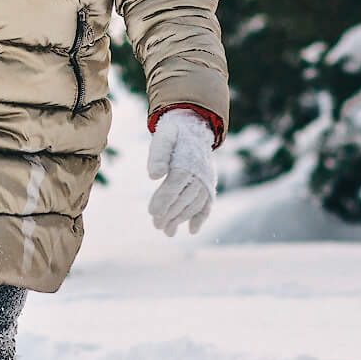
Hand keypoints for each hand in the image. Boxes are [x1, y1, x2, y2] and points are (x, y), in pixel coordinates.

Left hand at [146, 108, 216, 236]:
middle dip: (170, 214)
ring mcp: (206, 181)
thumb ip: (158, 155)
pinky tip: (192, 230)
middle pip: (184, 199)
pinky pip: (207, 204)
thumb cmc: (173, 135)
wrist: (192, 128)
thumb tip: (153, 175)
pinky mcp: (208, 185)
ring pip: (194, 204)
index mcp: (187, 163)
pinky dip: (201, 218)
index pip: (174, 185)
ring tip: (167, 231)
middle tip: (156, 225)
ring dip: (181, 219)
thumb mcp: (163, 138)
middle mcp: (199, 174)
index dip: (163, 200)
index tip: (152, 212)